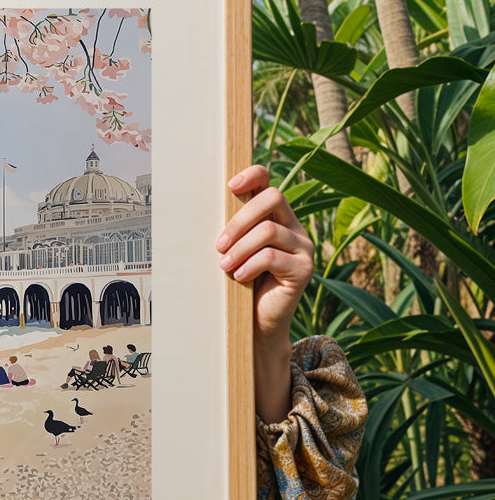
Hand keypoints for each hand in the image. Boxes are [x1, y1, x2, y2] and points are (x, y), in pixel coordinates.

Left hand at [217, 165, 313, 421]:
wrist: (254, 324)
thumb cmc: (237, 284)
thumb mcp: (231, 250)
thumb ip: (229, 229)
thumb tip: (195, 205)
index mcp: (276, 217)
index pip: (270, 182)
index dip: (253, 175)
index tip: (230, 185)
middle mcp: (295, 227)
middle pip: (273, 198)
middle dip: (239, 218)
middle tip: (218, 243)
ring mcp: (303, 247)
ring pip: (269, 229)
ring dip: (240, 247)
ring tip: (224, 265)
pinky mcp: (304, 269)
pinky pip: (272, 257)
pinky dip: (249, 265)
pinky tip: (238, 277)